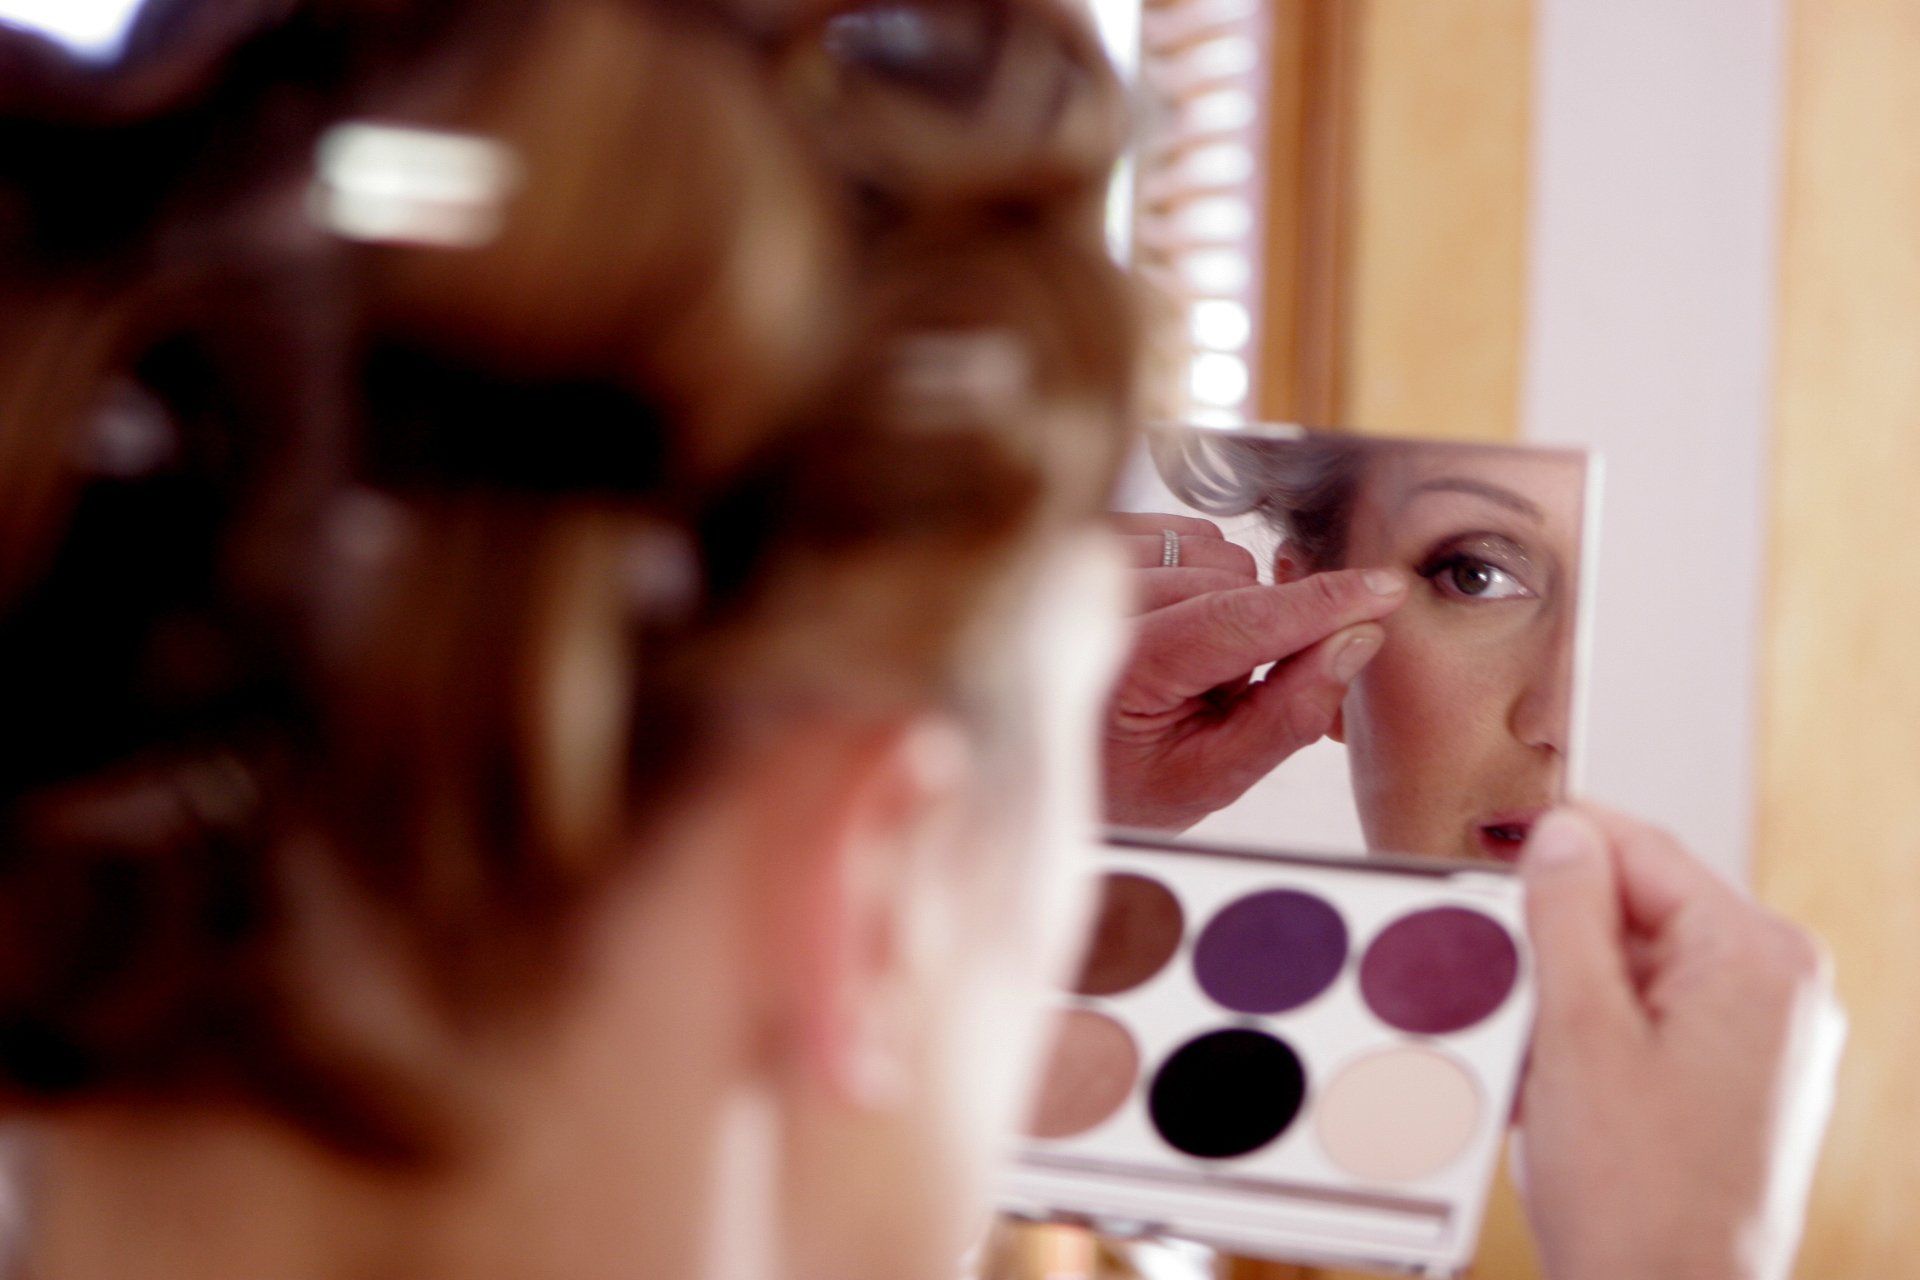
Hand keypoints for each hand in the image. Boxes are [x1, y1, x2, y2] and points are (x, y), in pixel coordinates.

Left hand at [1102, 513, 1406, 830]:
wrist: (1058, 754)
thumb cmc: (1127, 777)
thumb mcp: (1211, 778)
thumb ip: (1287, 715)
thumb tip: (1356, 641)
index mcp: (1120, 669)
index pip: (1238, 620)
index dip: (1320, 603)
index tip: (1383, 592)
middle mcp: (1095, 603)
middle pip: (1236, 585)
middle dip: (1265, 634)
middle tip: (1230, 692)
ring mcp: (1089, 563)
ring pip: (1221, 555)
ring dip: (1233, 606)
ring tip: (1194, 666)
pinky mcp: (1098, 538)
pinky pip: (1194, 536)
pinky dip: (1208, 575)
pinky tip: (1181, 625)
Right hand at [1517, 806, 1844, 1279]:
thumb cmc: (1637, 1198)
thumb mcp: (1577, 1032)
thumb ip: (1565, 914)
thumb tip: (1559, 832)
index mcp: (1757, 957)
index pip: (1641, 849)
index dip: (1553, 844)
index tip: (1486, 850)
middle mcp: (1779, 986)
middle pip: (1637, 906)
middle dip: (1558, 941)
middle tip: (1512, 993)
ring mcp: (1766, 1035)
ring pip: (1635, 962)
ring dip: (1570, 995)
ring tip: (1541, 1061)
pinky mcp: (1740, 1076)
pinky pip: (1651, 1013)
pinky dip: (1594, 1034)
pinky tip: (1564, 1088)